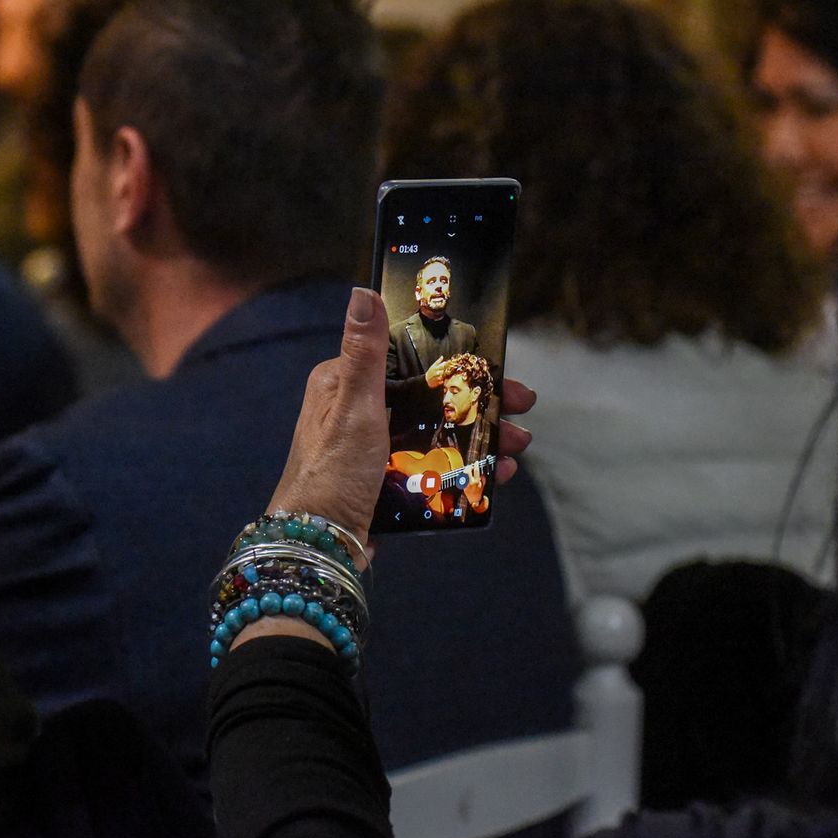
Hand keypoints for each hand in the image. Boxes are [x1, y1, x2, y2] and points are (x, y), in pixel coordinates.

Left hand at [266, 288, 537, 545]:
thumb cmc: (329, 474)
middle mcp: (358, 410)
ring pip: (437, 430)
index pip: (412, 358)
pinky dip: (464, 466)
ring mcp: (373, 446)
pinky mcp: (384, 479)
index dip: (457, 361)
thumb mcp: (354, 408)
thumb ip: (365, 353)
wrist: (318, 545)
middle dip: (479, 403)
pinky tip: (494, 475)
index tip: (498, 368)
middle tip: (520, 410)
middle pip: (431, 395)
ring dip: (480, 435)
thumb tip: (363, 292)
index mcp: (345, 383)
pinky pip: (431, 464)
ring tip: (515, 448)